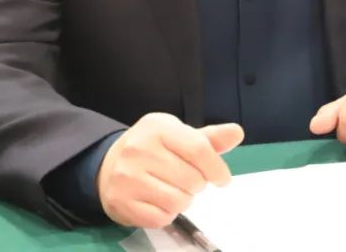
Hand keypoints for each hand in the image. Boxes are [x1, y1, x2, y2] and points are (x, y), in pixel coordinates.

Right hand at [98, 113, 243, 228]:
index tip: (222, 178)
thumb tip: (237, 132)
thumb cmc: (152, 148)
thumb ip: (208, 138)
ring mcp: (128, 177)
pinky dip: (167, 214)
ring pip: (179, 201)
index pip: (199, 149)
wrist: (108, 164)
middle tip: (187, 180)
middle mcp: (139, 149)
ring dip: (184, 200)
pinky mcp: (121, 202)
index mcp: (157, 128)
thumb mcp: (178, 135)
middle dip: (198, 184)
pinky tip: (159, 201)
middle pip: (192, 179)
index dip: (217, 168)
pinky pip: (161, 218)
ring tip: (173, 189)